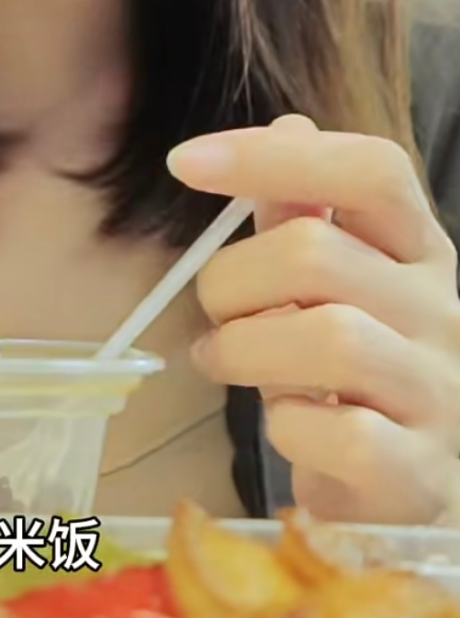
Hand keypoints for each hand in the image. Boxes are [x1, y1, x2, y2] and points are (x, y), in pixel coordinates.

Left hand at [168, 115, 459, 524]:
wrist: (411, 493)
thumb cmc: (359, 380)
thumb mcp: (337, 289)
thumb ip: (305, 217)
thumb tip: (286, 123)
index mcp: (424, 251)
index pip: (372, 170)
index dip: (274, 156)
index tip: (184, 162)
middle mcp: (446, 312)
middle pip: (317, 254)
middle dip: (231, 281)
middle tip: (215, 316)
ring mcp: (442, 394)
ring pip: (330, 337)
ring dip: (245, 349)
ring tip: (226, 362)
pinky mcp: (422, 474)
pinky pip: (344, 435)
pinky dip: (291, 428)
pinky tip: (288, 426)